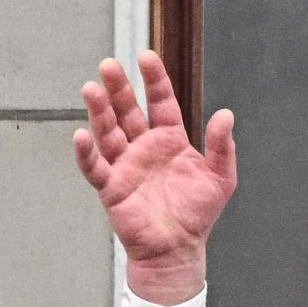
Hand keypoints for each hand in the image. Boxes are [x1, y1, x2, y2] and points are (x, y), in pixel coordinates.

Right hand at [73, 51, 236, 304]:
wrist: (179, 249)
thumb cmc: (198, 213)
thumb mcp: (221, 177)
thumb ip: (223, 146)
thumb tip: (226, 114)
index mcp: (170, 140)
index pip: (160, 103)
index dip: (155, 81)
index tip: (146, 57)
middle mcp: (144, 147)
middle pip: (128, 111)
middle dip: (119, 89)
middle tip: (108, 65)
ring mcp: (125, 165)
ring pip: (108, 132)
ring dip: (99, 112)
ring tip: (91, 89)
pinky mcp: (111, 187)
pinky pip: (95, 167)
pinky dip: (87, 152)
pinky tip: (81, 135)